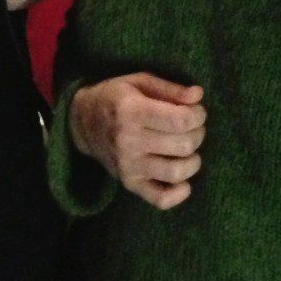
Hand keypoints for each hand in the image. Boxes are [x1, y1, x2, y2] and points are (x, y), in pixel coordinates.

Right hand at [70, 72, 205, 209]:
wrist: (82, 122)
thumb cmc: (115, 97)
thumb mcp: (139, 81)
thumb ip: (170, 88)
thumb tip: (198, 95)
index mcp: (131, 110)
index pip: (180, 120)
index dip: (198, 115)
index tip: (197, 111)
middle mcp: (128, 140)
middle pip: (182, 145)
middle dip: (198, 134)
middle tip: (193, 127)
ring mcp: (128, 165)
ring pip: (176, 172)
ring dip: (193, 161)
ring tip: (188, 149)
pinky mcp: (129, 183)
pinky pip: (160, 199)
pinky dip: (178, 195)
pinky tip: (184, 181)